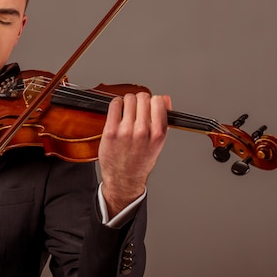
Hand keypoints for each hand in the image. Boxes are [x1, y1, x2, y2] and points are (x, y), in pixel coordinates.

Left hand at [98, 92, 170, 217]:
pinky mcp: (111, 131)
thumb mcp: (158, 141)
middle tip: (137, 108)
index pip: (158, 101)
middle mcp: (143, 131)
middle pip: (143, 97)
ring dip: (128, 101)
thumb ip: (163, 118)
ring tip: (127, 110)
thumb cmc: (141, 160)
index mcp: (158, 133)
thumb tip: (165, 98)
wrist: (124, 179)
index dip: (153, 101)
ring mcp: (126, 131)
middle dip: (140, 100)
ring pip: (128, 98)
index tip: (149, 105)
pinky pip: (114, 104)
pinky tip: (117, 110)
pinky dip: (116, 103)